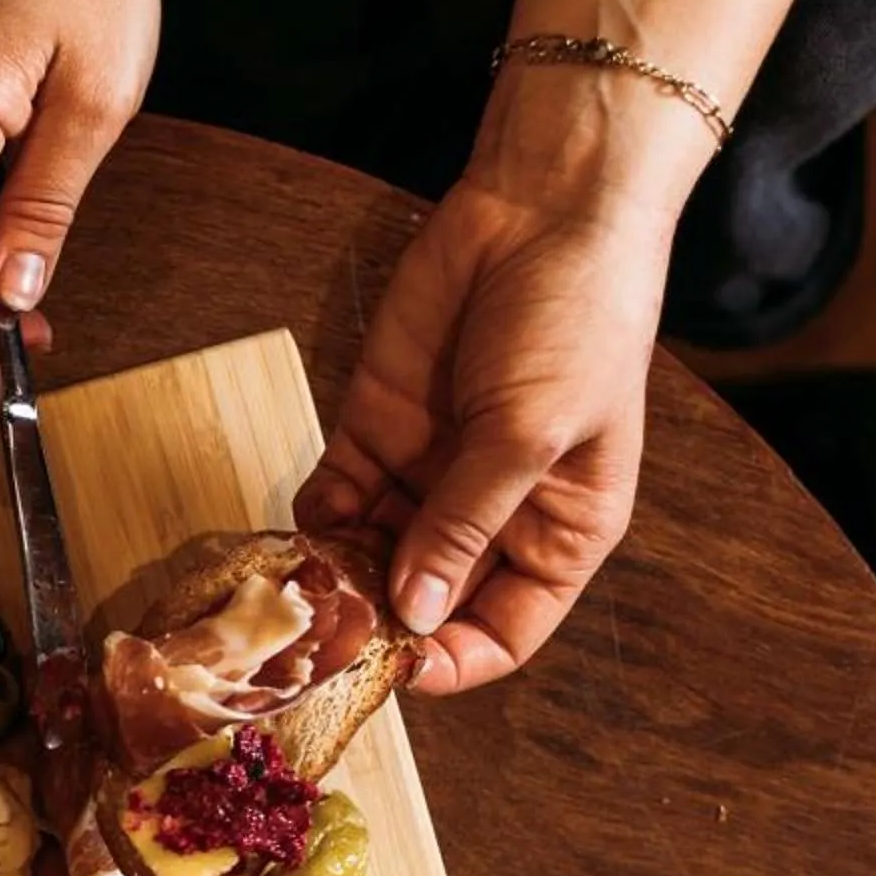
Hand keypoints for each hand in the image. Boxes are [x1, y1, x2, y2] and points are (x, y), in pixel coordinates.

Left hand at [295, 72, 701, 695]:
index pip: (502, 632)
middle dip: (377, 621)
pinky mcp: (377, 429)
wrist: (542, 208)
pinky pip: (336, 496)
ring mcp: (429, 473)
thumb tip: (416, 614)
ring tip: (304, 584)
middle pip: (425, 602)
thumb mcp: (530, 434)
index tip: (398, 666)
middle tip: (327, 631)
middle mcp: (491, 516)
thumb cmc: (577, 321)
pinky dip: (313, 519)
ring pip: (370, 555)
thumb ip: (467, 524)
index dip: (453, 659)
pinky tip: (298, 527)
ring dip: (336, 574)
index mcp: (559, 532)